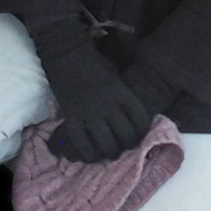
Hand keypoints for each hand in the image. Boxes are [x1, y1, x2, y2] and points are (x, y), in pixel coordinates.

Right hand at [40, 39, 155, 163]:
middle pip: (126, 135)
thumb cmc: (94, 63)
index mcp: (122, 93)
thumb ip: (124, 95)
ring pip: (105, 143)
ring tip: (110, 152)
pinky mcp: (72, 116)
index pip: (140, 120)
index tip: (140, 134)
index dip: (143, 131)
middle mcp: (108, 106)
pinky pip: (81, 141)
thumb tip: (130, 115)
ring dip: (110, 152)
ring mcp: (89, 112)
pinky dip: (87, 152)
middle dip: (128, 145)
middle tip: (125, 146)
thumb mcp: (117, 77)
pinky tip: (91, 155)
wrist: (67, 54)